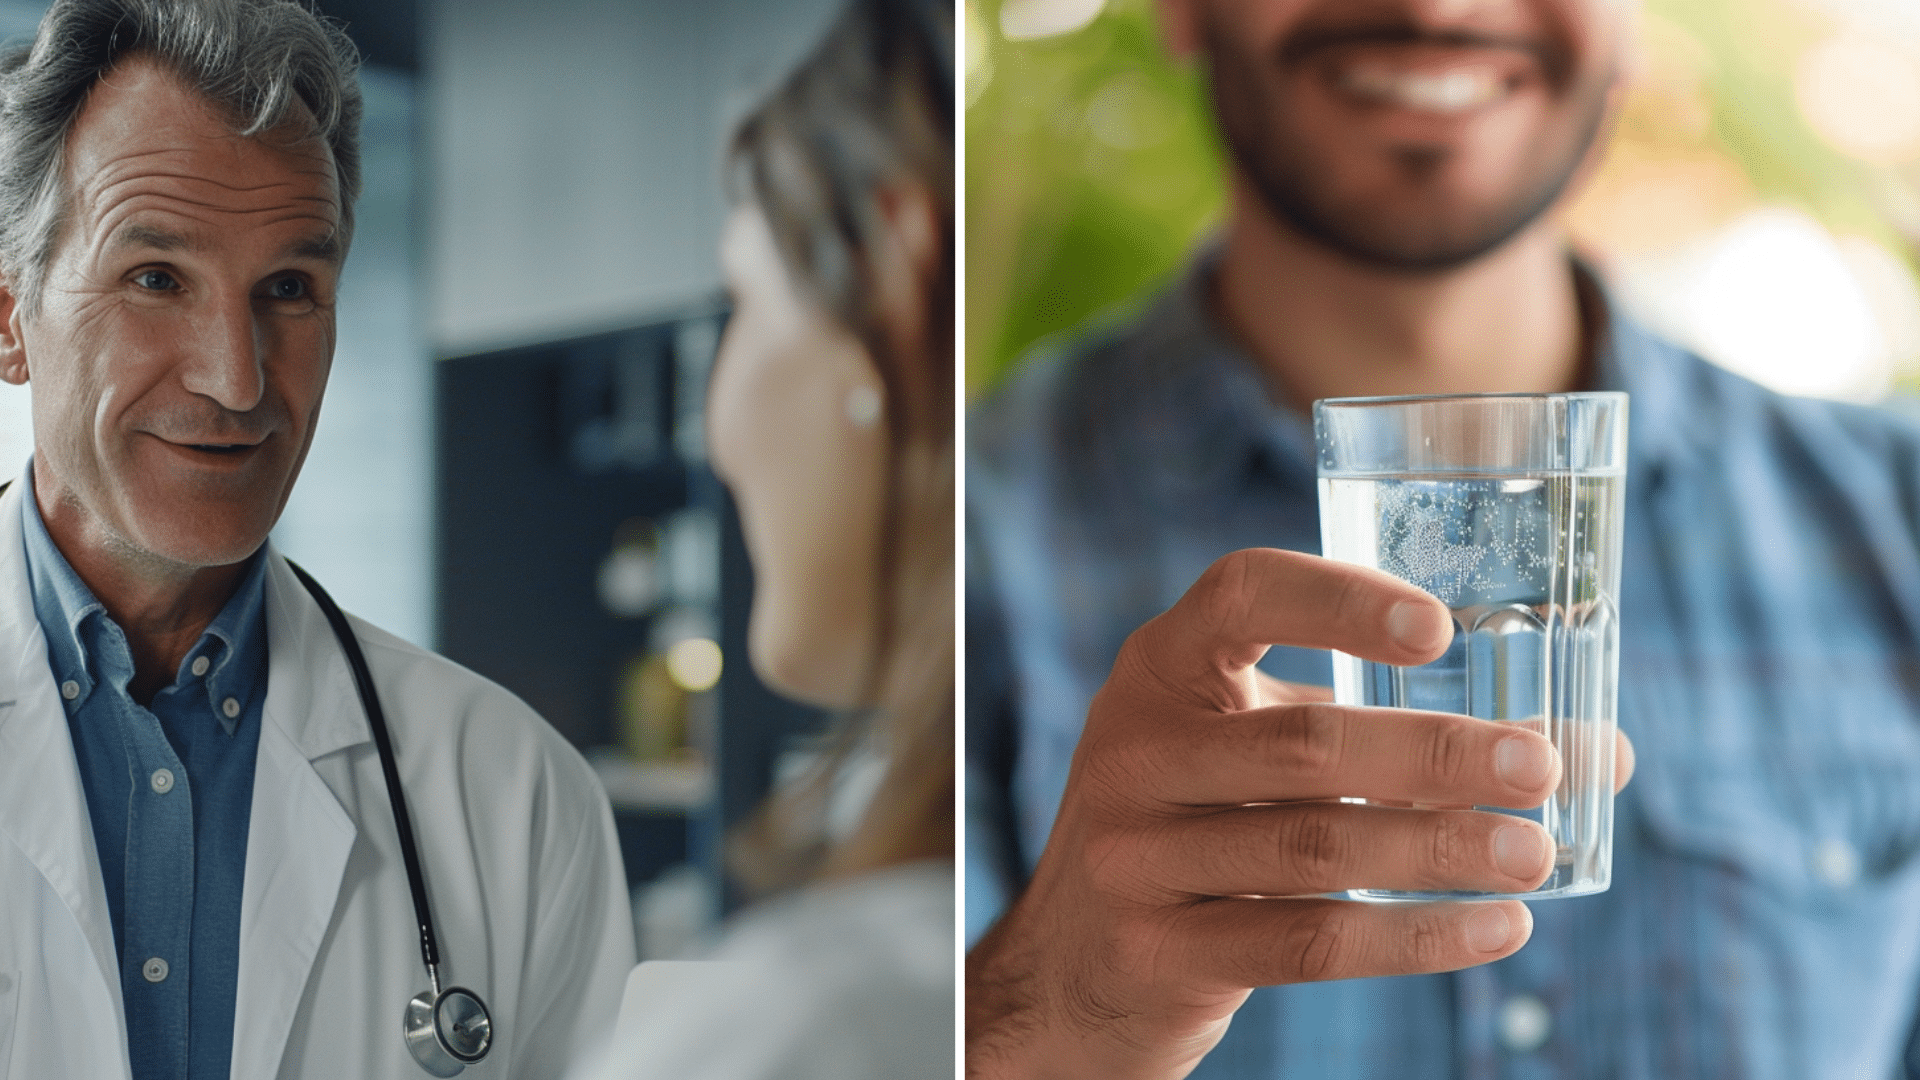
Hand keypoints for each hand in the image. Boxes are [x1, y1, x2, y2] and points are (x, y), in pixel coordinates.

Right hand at [965, 548, 1634, 1079]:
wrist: (1073, 963)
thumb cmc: (1200, 828)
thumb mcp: (1249, 755)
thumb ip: (1387, 737)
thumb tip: (1594, 748)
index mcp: (1159, 671)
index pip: (1238, 598)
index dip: (1338, 601)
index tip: (1440, 627)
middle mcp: (1133, 750)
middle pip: (1301, 742)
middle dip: (1434, 753)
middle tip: (1540, 765)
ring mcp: (1134, 855)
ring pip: (1313, 846)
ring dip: (1440, 847)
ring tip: (1534, 851)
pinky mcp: (1157, 953)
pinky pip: (1305, 942)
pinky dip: (1414, 936)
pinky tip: (1497, 928)